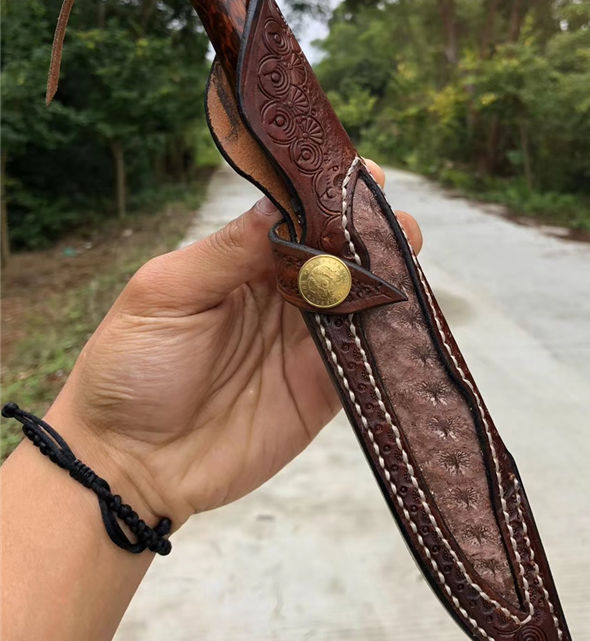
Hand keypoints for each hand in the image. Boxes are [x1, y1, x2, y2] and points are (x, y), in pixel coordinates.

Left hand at [46, 161, 421, 529]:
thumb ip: (228, 250)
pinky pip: (366, 357)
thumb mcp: (167, 294)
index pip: (295, 217)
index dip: (328, 197)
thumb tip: (279, 200)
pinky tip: (406, 312)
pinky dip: (389, 336)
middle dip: (370, 232)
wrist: (130, 464)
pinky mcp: (322, 389)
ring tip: (408, 251)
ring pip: (361, 300)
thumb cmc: (130, 368)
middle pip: (338, 254)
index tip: (360, 175)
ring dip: (389, 276)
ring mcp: (305, 343)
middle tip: (394, 219)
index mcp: (242, 263)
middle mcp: (281, 297)